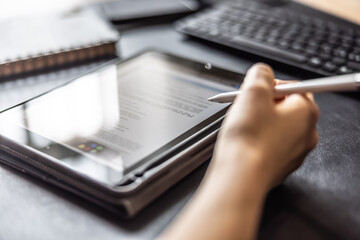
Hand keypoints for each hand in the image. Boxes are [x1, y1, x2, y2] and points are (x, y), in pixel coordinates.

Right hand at [212, 63, 318, 190]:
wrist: (240, 176)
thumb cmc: (249, 139)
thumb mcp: (253, 93)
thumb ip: (261, 74)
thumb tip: (263, 73)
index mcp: (306, 112)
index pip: (292, 87)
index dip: (269, 85)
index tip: (254, 90)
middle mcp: (306, 133)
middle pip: (285, 107)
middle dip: (263, 104)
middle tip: (246, 107)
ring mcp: (294, 152)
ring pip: (277, 127)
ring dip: (260, 122)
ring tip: (243, 126)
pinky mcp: (280, 165)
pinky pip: (270, 145)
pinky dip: (258, 140)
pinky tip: (245, 141)